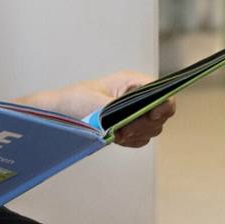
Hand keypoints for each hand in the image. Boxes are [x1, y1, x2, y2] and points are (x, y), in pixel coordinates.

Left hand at [51, 70, 174, 148]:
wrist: (60, 112)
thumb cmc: (75, 99)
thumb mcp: (96, 102)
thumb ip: (118, 109)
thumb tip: (132, 118)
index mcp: (132, 82)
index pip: (162, 92)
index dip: (163, 104)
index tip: (152, 114)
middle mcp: (137, 96)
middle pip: (160, 114)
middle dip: (144, 124)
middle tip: (125, 129)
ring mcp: (135, 112)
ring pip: (152, 128)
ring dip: (137, 133)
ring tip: (118, 134)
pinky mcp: (130, 126)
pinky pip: (142, 138)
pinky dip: (132, 141)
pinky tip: (117, 138)